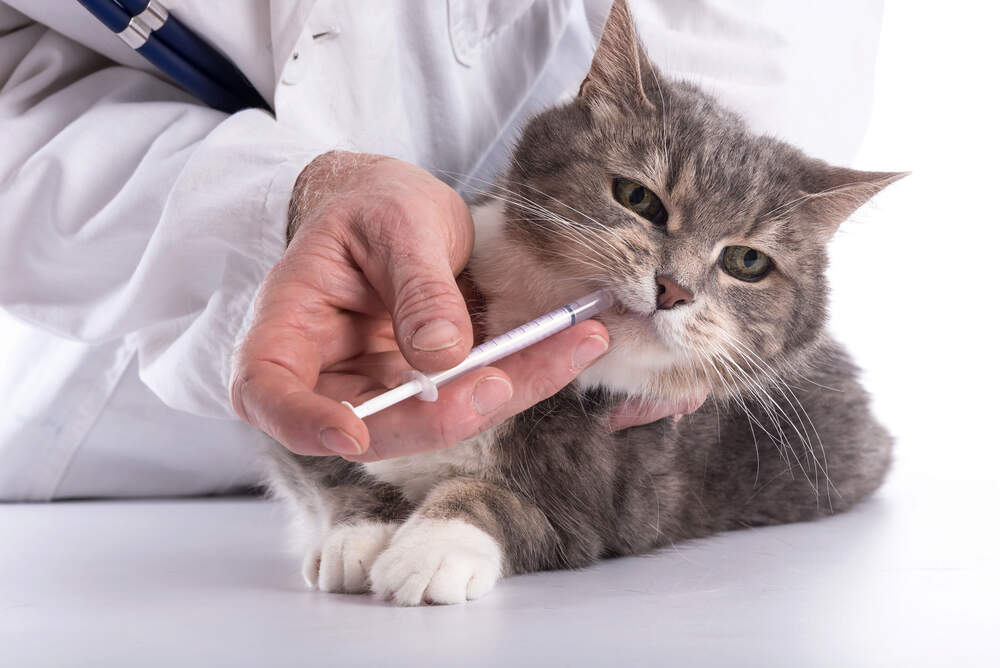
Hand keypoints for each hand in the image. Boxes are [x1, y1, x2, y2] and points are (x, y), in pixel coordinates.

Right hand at [231, 152, 610, 460]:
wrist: (394, 205)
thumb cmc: (373, 203)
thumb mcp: (395, 221)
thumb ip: (416, 285)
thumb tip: (442, 357)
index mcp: (289, 322)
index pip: (267, 390)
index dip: (303, 423)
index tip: (353, 434)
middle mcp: (329, 369)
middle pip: (367, 425)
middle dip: (440, 416)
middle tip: (502, 381)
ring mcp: (380, 385)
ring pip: (434, 419)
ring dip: (505, 393)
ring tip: (573, 344)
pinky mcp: (428, 386)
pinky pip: (475, 392)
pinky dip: (526, 372)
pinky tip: (575, 343)